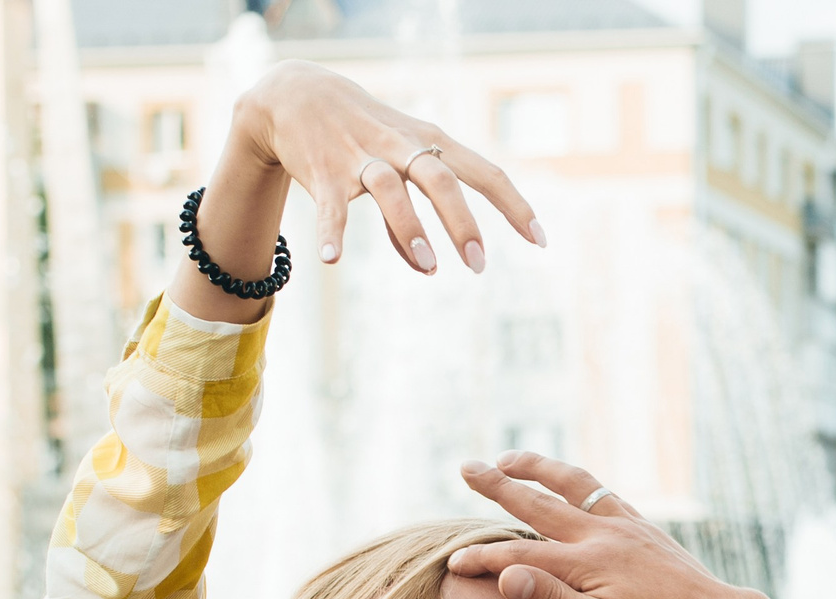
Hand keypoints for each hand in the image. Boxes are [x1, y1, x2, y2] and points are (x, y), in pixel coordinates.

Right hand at [236, 61, 540, 270]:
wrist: (296, 94)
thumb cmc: (363, 136)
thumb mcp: (396, 165)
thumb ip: (410, 217)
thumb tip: (425, 265)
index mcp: (430, 142)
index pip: (484, 172)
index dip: (514, 206)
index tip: (540, 241)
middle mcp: (400, 146)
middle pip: (441, 179)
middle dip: (462, 222)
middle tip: (479, 265)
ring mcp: (361, 157)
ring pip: (390, 188)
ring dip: (409, 227)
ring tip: (428, 266)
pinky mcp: (322, 171)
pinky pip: (330, 205)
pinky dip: (331, 231)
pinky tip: (332, 258)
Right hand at [449, 453, 747, 598]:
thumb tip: (504, 576)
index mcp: (584, 562)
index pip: (519, 557)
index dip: (483, 559)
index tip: (452, 562)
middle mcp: (600, 533)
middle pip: (538, 503)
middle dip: (499, 486)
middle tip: (466, 467)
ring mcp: (622, 523)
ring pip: (572, 484)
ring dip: (537, 467)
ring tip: (508, 458)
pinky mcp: (640, 524)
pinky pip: (601, 491)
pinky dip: (576, 480)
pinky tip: (567, 481)